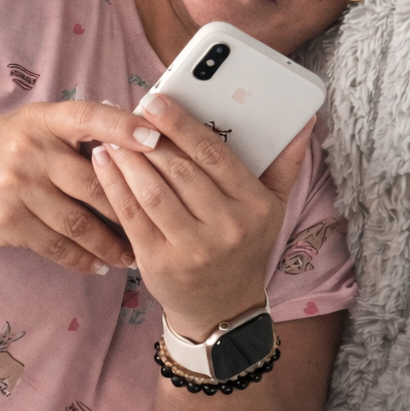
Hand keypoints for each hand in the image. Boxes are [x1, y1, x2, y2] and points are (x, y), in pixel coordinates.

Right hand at [0, 101, 161, 274]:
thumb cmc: (8, 146)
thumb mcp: (38, 124)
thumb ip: (80, 132)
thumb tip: (142, 142)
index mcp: (44, 120)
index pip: (89, 117)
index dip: (123, 127)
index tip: (157, 140)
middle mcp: (29, 150)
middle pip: (93, 182)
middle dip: (129, 207)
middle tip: (158, 223)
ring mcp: (16, 188)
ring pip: (78, 223)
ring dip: (110, 244)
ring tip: (133, 255)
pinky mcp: (7, 222)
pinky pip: (56, 246)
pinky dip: (82, 259)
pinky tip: (100, 264)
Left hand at [91, 94, 314, 337]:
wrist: (223, 309)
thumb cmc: (244, 248)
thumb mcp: (272, 209)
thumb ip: (285, 164)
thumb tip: (305, 121)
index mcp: (254, 207)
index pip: (215, 155)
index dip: (182, 125)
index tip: (155, 101)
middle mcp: (227, 228)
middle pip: (180, 170)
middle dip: (149, 139)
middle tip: (127, 113)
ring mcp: (192, 249)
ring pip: (153, 191)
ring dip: (128, 159)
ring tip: (112, 135)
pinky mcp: (160, 263)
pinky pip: (132, 215)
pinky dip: (114, 185)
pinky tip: (104, 163)